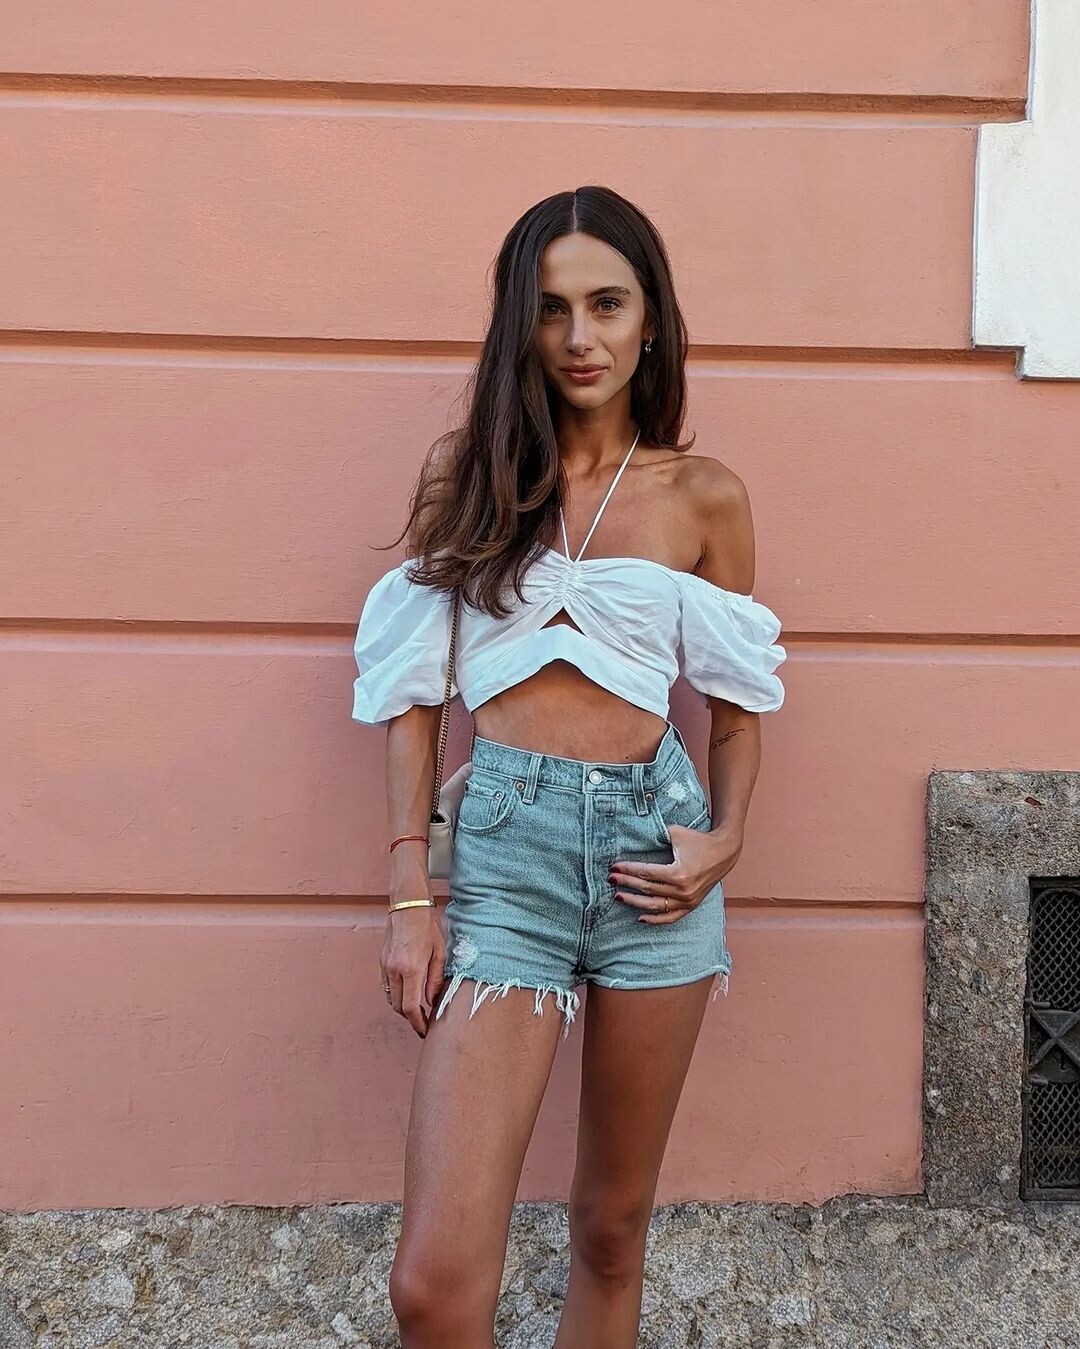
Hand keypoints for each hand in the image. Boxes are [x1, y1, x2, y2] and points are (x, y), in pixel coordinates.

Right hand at [381, 901, 445, 1036]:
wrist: (408, 906)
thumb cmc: (427, 926)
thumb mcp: (439, 954)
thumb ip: (435, 981)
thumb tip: (432, 1002)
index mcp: (411, 969)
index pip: (410, 1007)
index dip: (417, 1023)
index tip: (425, 1031)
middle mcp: (394, 970)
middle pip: (397, 1007)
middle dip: (410, 1018)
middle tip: (424, 1022)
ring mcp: (385, 966)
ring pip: (390, 998)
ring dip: (402, 1007)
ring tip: (417, 1010)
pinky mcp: (382, 962)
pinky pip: (386, 986)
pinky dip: (396, 995)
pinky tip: (408, 993)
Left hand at [608, 820, 743, 923]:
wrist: (724, 852)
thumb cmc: (698, 840)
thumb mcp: (676, 833)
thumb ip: (656, 835)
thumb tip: (634, 835)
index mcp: (678, 873)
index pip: (645, 873)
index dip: (628, 870)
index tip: (614, 867)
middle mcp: (682, 891)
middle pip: (647, 889)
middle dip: (626, 883)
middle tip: (611, 879)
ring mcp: (687, 901)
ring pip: (655, 906)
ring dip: (634, 903)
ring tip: (618, 896)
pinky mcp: (691, 906)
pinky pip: (670, 917)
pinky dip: (655, 920)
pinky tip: (639, 917)